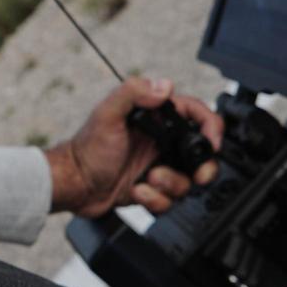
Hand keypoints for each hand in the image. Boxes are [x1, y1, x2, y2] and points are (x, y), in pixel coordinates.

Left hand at [45, 76, 220, 216]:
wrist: (74, 184)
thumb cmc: (87, 149)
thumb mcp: (107, 114)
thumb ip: (133, 92)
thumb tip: (164, 85)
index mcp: (154, 118)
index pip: (195, 114)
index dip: (211, 126)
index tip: (212, 143)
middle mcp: (160, 141)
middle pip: (201, 154)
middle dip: (201, 168)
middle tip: (195, 175)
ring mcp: (158, 166)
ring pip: (187, 181)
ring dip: (171, 184)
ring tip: (148, 179)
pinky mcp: (153, 189)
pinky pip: (170, 200)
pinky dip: (156, 199)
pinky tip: (138, 191)